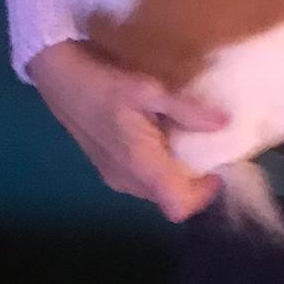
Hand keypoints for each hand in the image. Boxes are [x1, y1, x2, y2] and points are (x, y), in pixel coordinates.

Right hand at [27, 40, 226, 222]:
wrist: (59, 77)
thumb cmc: (104, 84)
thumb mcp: (149, 90)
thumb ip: (186, 110)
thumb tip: (225, 123)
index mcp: (140, 166)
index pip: (178, 206)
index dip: (203, 194)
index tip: (217, 168)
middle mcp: (126, 180)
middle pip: (169, 197)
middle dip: (193, 179)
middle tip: (208, 147)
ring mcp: (113, 175)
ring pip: (155, 188)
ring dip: (175, 171)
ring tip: (188, 138)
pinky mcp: (106, 166)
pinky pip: (141, 177)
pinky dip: (158, 164)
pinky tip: (161, 133)